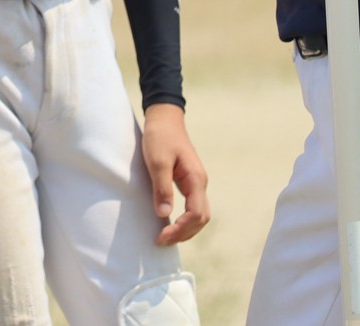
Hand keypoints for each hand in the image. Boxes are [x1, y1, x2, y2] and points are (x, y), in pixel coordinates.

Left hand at [141, 104, 210, 245]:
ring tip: (165, 237)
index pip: (196, 214)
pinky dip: (184, 220)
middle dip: (184, 234)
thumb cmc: (160, 137)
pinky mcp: (189, 181)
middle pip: (201, 219)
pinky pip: (192, 207)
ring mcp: (196, 182)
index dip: (180, 229)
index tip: (161, 236)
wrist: (164, 118)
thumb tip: (163, 215)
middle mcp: (200, 183)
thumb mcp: (157, 161)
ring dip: (185, 229)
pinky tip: (170, 224)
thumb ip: (162, 187)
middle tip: (161, 241)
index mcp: (195, 179)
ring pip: (199, 215)